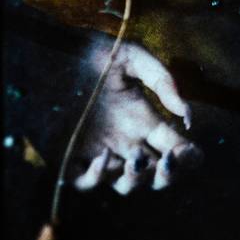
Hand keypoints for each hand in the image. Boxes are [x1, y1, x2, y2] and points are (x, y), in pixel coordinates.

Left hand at [71, 40, 202, 194]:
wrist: (50, 54)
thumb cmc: (91, 54)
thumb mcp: (133, 57)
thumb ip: (163, 82)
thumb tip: (187, 115)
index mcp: (144, 120)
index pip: (175, 147)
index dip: (189, 156)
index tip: (190, 151)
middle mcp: (126, 141)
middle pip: (157, 174)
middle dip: (169, 175)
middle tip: (169, 162)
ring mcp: (99, 151)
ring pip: (126, 184)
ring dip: (137, 179)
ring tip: (135, 160)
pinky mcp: (70, 158)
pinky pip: (86, 182)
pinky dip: (97, 177)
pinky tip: (102, 156)